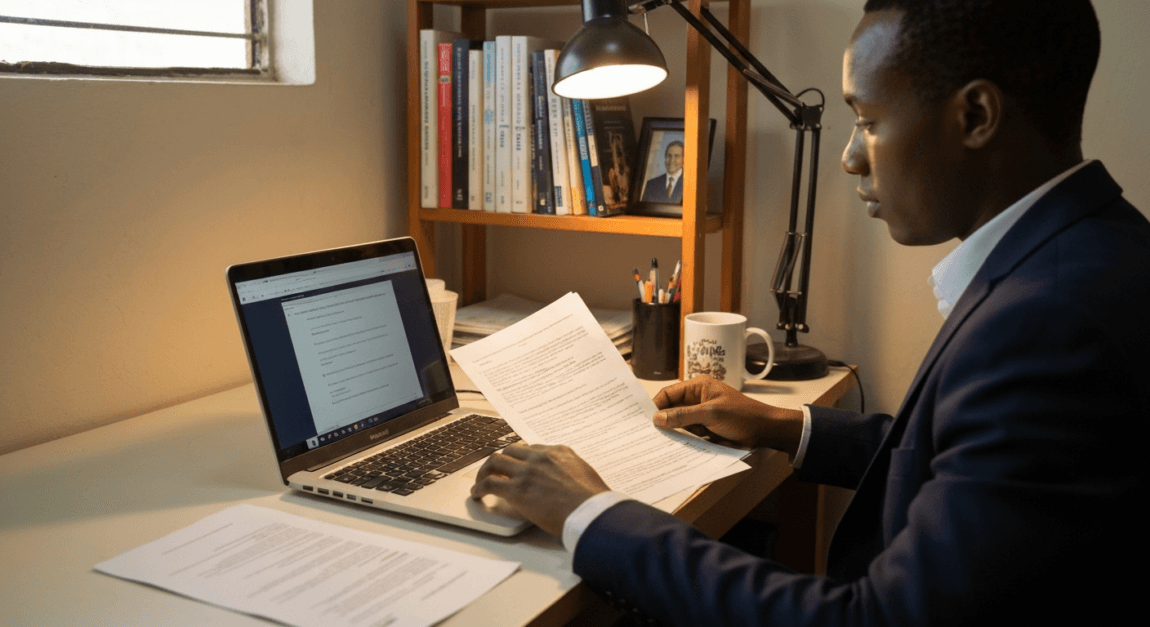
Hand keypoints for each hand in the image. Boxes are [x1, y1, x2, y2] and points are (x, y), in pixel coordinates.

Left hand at [470, 442, 609, 536]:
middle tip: (495, 471)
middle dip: (501, 460)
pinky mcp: (517, 490)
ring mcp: (527, 471)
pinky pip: (490, 484)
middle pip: (510, 451)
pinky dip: (479, 487)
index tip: (516, 465)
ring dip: (485, 470)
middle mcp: (540, 457)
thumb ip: (572, 472)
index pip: (531, 448)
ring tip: (480, 480)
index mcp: (559, 452)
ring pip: (495, 461)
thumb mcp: (586, 475)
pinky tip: (477, 494)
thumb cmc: (594, 501)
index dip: (520, 458)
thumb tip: (570, 481)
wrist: (591, 512)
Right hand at [652, 375, 803, 454]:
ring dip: (672, 433)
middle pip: (671, 410)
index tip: (642, 420)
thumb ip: (683, 416)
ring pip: (678, 424)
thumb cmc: (743, 416)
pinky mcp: (706, 430)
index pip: (668, 394)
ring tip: (656, 444)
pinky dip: (683, 441)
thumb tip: (657, 419)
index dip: (655, 406)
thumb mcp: (711, 414)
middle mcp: (697, 400)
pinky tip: (673, 449)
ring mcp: (701, 416)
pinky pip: (689, 435)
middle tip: (645, 434)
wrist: (766, 431)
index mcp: (698, 387)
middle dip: (662, 421)